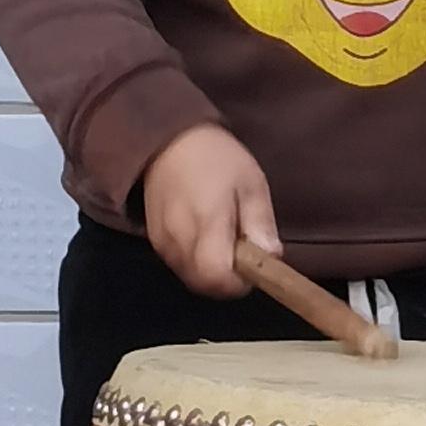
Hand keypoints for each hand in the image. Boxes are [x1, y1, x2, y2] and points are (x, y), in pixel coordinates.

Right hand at [139, 122, 277, 298]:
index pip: (217, 277)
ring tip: (224, 240)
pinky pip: (179, 266)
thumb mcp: (251, 182)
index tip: (253, 266)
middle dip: (228, 279)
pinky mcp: (154, 241)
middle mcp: (179, 239)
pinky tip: (206, 238)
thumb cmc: (217, 158)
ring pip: (191, 279)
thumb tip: (271, 257)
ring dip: (212, 271)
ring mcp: (162, 242)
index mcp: (206, 222)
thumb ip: (260, 222)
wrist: (168, 139)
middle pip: (205, 285)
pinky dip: (197, 263)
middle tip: (243, 252)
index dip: (239, 282)